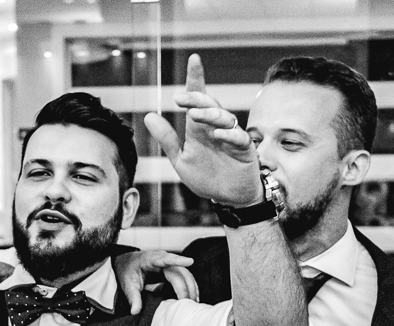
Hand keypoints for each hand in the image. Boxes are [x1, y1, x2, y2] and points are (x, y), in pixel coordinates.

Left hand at [114, 250, 197, 312]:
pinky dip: (189, 286)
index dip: (178, 260)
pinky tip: (193, 298)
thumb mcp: (128, 285)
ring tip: (193, 303)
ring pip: (185, 273)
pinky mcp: (172, 268)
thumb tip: (135, 312)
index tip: (190, 261)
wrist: (127, 263)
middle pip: (179, 271)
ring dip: (191, 287)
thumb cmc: (128, 271)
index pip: (165, 259)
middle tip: (188, 304)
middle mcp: (162, 258)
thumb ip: (133, 298)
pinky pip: (184, 276)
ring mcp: (169, 262)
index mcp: (149, 259)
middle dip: (186, 286)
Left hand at [143, 54, 262, 206]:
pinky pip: (238, 137)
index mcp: (199, 128)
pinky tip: (218, 134)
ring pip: (223, 117)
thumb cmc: (207, 177)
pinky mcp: (244, 149)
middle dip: (196, 97)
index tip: (194, 59)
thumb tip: (148, 116)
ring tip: (193, 115)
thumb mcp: (181, 160)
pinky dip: (229, 134)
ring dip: (209, 114)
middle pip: (209, 104)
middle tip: (180, 99)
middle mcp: (215, 128)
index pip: (198, 98)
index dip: (196, 78)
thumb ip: (167, 140)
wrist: (227, 199)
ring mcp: (231, 137)